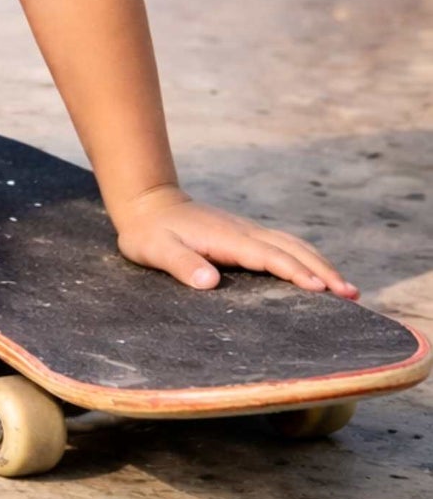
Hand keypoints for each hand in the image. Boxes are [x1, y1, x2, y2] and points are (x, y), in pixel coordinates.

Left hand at [112, 187, 358, 298]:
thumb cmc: (149, 233)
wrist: (147, 203)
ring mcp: (246, 231)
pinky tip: (319, 274)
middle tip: (353, 295)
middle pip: (292, 249)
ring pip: (292, 244)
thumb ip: (181, 264)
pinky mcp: (245, 235)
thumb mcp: (155, 250)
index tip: (322, 290)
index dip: (295, 272)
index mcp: (227, 238)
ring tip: (348, 289)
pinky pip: (284, 246)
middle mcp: (243, 232)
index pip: (269, 256)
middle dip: (323, 270)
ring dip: (321, 264)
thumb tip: (210, 282)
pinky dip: (307, 258)